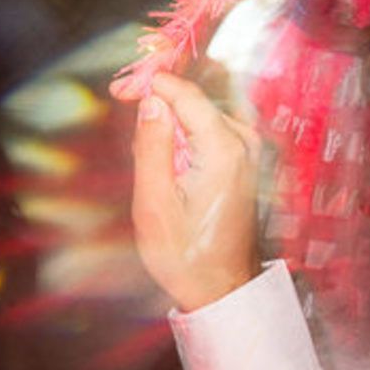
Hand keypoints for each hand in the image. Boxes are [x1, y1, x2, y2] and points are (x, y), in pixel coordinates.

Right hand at [131, 72, 262, 311]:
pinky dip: (187, 130)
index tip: (119, 88)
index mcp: (224, 148)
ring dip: (171, 115)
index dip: (151, 83)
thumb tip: (151, 101)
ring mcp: (250, 150)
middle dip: (159, 97)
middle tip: (122, 100)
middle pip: (196, 101)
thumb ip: (152, 146)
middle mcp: (245, 141)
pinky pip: (212, 129)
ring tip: (141, 133)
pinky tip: (166, 151)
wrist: (222, 286)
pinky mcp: (246, 159)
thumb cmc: (185, 253)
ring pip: (203, 113)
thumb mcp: (154, 203)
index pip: (186, 94)